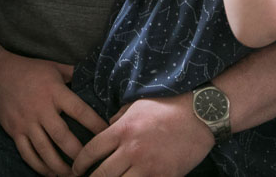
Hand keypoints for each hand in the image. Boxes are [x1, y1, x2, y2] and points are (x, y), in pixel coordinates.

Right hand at [0, 54, 107, 175]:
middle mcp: (41, 109)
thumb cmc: (28, 69)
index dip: (96, 125)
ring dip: (60, 167)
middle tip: (91, 165)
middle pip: (63, 137)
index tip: (108, 135)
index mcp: (55, 92)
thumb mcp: (53, 67)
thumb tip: (94, 77)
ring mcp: (26, 122)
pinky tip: (51, 174)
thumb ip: (73, 74)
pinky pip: (28, 154)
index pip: (80, 111)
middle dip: (78, 155)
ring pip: (45, 150)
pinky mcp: (14, 131)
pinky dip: (39, 167)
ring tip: (73, 175)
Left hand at [73, 96, 213, 176]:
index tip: (76, 169)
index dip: (79, 163)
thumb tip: (106, 127)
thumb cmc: (167, 106)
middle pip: (101, 174)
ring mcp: (148, 166)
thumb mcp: (136, 105)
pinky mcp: (164, 176)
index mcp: (122, 130)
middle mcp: (132, 150)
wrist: (200, 114)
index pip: (91, 151)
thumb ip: (118, 118)